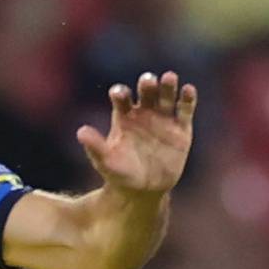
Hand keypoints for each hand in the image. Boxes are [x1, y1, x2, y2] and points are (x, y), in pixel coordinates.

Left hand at [77, 72, 196, 197]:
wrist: (143, 190)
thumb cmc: (120, 174)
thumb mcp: (106, 162)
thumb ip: (95, 147)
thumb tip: (80, 132)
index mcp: (124, 116)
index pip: (122, 98)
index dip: (121, 93)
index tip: (120, 95)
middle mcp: (144, 112)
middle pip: (146, 91)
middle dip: (147, 84)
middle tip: (148, 81)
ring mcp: (163, 119)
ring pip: (167, 96)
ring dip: (168, 85)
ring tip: (169, 77)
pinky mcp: (181, 129)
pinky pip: (185, 110)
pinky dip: (188, 99)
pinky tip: (188, 90)